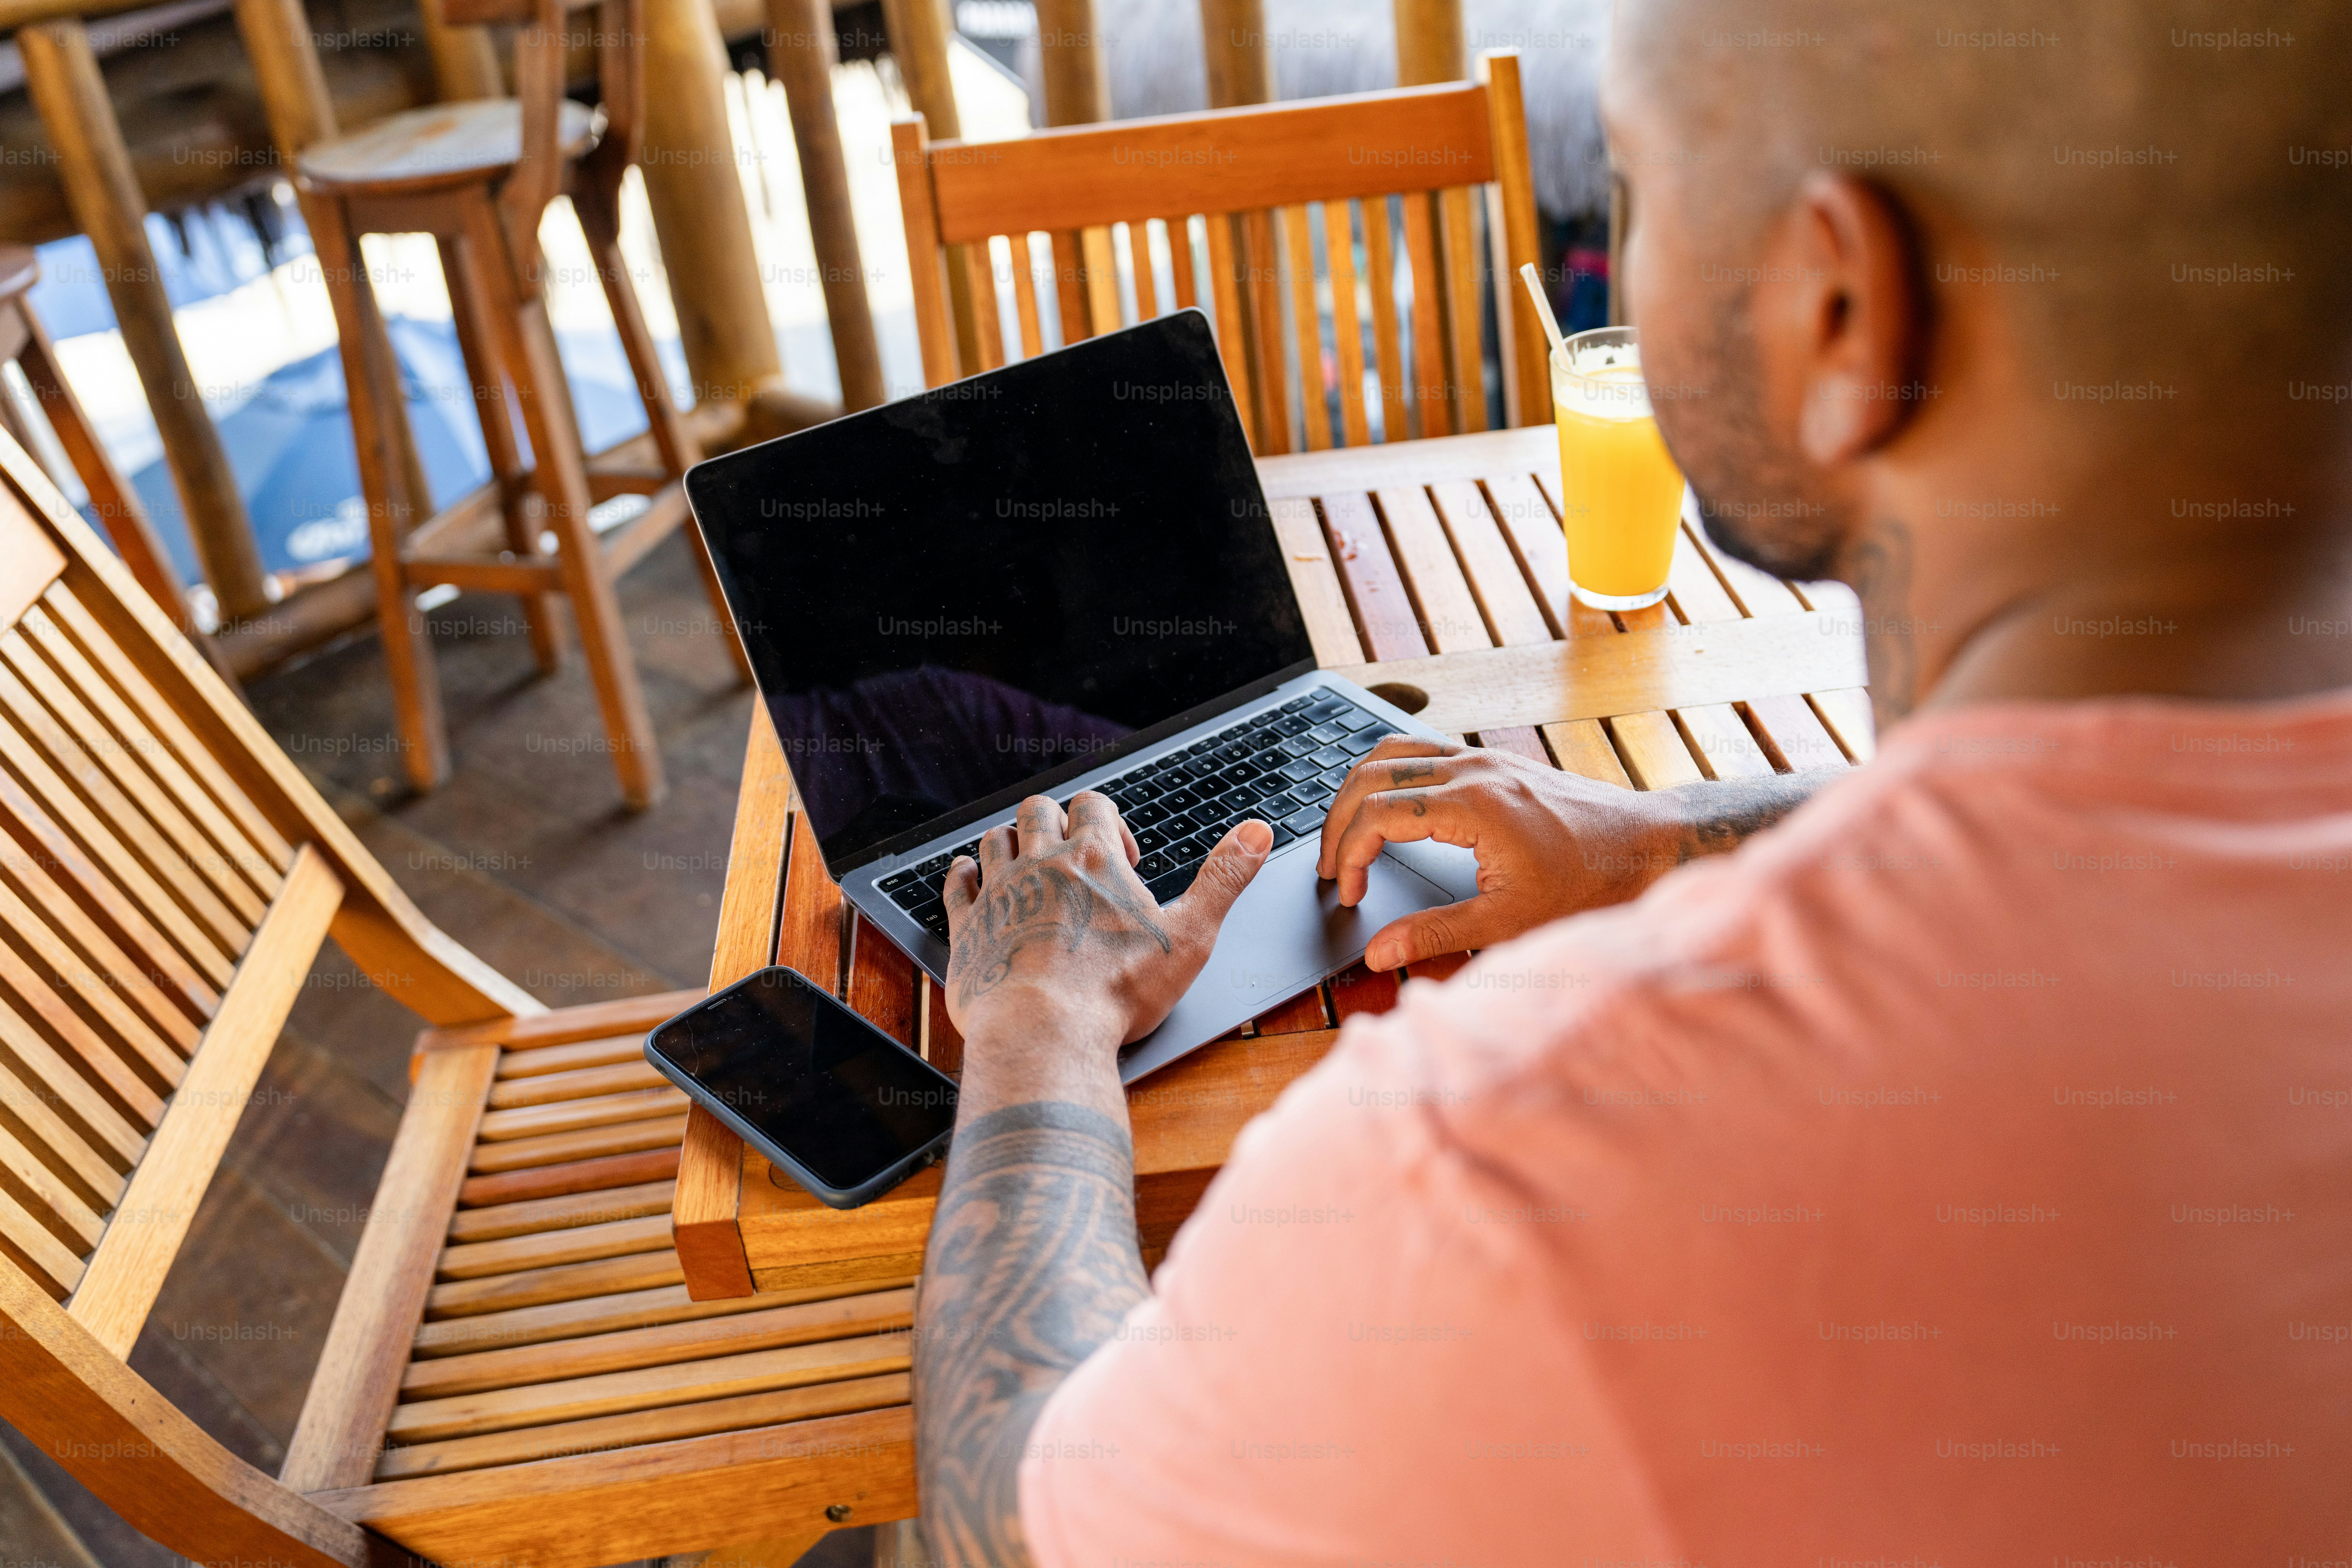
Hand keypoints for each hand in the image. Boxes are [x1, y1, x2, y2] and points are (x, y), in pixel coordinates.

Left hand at [943, 791, 1274, 1048]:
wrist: (1046, 1035)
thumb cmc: (1118, 992)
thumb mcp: (1191, 934)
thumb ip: (1224, 879)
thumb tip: (1257, 832)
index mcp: (1093, 859)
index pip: (1093, 803)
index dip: (1107, 821)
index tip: (1120, 859)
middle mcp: (1040, 864)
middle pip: (1038, 810)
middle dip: (1056, 823)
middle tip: (1073, 861)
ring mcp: (999, 893)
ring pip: (995, 838)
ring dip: (1011, 843)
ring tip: (1030, 870)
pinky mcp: (967, 928)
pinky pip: (956, 883)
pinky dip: (964, 875)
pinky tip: (972, 880)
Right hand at [1316, 737, 1684, 969]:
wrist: (1648, 845)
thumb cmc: (1588, 885)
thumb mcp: (1510, 923)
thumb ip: (1436, 935)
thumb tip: (1378, 953)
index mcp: (1473, 807)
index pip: (1377, 815)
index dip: (1348, 855)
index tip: (1348, 893)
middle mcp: (1473, 771)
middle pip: (1371, 775)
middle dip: (1338, 821)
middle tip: (1331, 868)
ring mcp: (1484, 759)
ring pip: (1391, 751)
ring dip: (1358, 790)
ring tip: (1348, 835)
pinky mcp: (1494, 761)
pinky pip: (1422, 748)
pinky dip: (1390, 773)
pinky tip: (1391, 809)